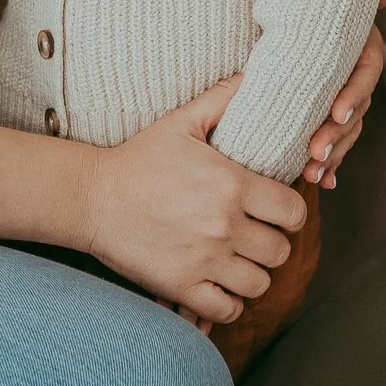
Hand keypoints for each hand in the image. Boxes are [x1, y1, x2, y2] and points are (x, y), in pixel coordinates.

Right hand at [82, 76, 303, 324]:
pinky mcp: (181, 287)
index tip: (275, 211)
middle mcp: (224, 226)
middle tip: (255, 236)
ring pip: (259, 284)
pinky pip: (228, 309)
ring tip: (238, 261)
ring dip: (252, 274)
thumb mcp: (182, 122)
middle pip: (280, 251)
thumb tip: (253, 76)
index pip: (294, 213)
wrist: (91, 197)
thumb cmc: (139, 158)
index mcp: (232, 185)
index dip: (290, 214)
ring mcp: (204, 260)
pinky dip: (229, 302)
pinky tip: (218, 284)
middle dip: (272, 244)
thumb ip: (223, 99)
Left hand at [302, 0, 385, 187]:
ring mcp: (348, 100)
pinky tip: (324, 183)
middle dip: (337, 134)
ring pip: (348, 132)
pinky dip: (331, 165)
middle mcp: (358, 77)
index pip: (365, 74)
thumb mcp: (327, 3)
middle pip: (356, 110)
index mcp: (361, 50)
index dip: (353, 94)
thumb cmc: (312, 10)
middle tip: (314, 152)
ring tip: (313, 173)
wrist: (292, 21)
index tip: (336, 113)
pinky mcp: (332, 119)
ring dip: (333, 155)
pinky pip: (338, 145)